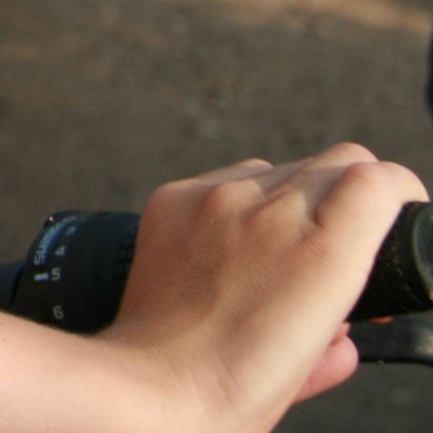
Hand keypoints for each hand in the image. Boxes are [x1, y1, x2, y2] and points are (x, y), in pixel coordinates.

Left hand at [101, 145, 426, 431]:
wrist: (152, 385)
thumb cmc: (238, 386)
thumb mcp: (316, 361)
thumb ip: (344, 330)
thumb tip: (350, 328)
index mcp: (323, 254)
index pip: (378, 178)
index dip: (396, 195)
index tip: (395, 218)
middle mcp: (269, 213)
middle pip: (335, 163)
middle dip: (348, 198)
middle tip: (335, 247)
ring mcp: (215, 200)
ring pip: (279, 169)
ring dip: (291, 200)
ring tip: (275, 254)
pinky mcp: (173, 198)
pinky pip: (225, 179)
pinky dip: (239, 204)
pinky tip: (229, 248)